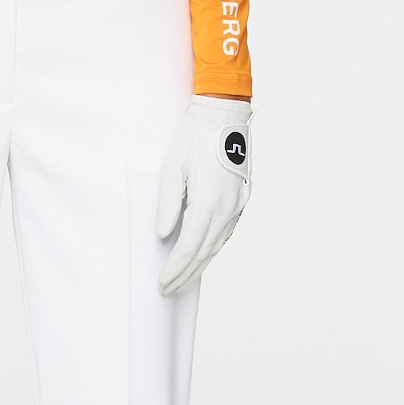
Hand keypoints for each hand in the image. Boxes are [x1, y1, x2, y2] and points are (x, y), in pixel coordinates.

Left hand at [155, 95, 251, 294]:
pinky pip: (226, 231)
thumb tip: (163, 235)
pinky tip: (202, 256)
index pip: (189, 246)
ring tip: (183, 280)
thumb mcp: (172, 167)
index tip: (162, 283)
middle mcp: (227, 207)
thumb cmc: (194, 137)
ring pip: (217, 244)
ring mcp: (238, 203)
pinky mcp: (241, 198)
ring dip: (200, 264)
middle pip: (204, 251)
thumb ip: (168, 203)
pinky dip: (212, 247)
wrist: (224, 113)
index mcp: (208, 200)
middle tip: (168, 290)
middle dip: (185, 274)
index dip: (175, 268)